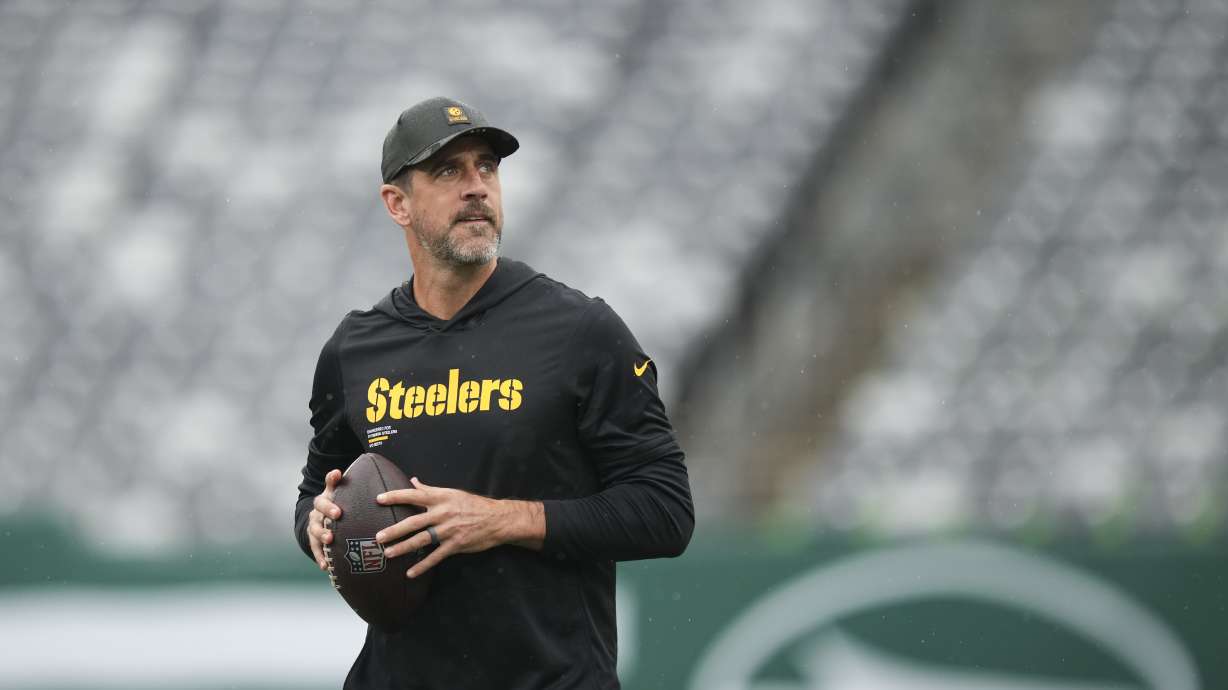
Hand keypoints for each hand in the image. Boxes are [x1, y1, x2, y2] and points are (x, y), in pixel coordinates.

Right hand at [306, 469, 342, 570]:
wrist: (321, 516)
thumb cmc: (334, 501)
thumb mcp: (334, 491)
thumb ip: (335, 482)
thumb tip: (337, 471)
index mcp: (322, 501)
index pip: (323, 499)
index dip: (329, 502)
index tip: (338, 508)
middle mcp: (316, 514)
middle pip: (318, 514)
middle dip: (327, 515)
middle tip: (337, 517)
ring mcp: (313, 528)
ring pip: (315, 532)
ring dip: (322, 536)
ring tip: (330, 540)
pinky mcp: (314, 541)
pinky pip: (316, 550)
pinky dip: (320, 557)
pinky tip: (325, 566)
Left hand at [374, 477, 544, 578]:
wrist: (497, 519)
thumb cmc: (473, 505)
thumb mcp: (452, 493)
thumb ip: (430, 489)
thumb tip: (413, 481)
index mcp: (441, 498)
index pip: (414, 495)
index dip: (396, 496)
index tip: (379, 499)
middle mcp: (443, 513)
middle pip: (414, 521)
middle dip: (395, 530)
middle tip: (378, 536)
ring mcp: (449, 530)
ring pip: (422, 540)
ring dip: (403, 547)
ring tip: (388, 553)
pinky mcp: (455, 545)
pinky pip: (436, 557)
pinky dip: (422, 566)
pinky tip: (410, 572)